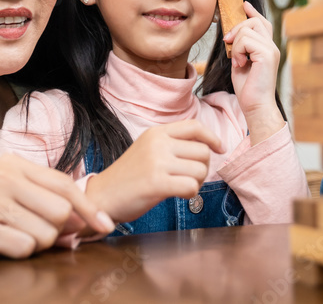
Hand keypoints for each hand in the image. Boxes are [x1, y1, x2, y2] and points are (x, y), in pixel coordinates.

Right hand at [0, 153, 113, 261]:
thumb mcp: (16, 205)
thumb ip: (50, 209)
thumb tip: (89, 225)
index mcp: (13, 164)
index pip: (64, 184)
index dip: (88, 207)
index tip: (106, 225)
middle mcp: (2, 175)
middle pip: (60, 212)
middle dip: (54, 233)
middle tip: (29, 234)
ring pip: (44, 234)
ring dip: (33, 246)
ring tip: (9, 239)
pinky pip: (23, 247)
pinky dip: (16, 254)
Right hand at [85, 119, 224, 223]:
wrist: (102, 196)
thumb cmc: (129, 176)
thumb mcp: (148, 149)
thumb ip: (172, 145)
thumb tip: (208, 148)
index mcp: (156, 132)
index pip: (195, 126)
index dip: (212, 137)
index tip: (220, 148)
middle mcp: (158, 143)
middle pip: (203, 151)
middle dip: (202, 168)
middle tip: (188, 178)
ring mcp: (157, 162)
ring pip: (200, 170)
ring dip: (197, 183)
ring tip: (181, 187)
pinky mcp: (156, 183)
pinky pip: (191, 186)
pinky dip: (190, 193)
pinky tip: (178, 195)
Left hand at [223, 1, 283, 143]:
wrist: (255, 105)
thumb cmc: (248, 88)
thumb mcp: (241, 62)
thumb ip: (241, 47)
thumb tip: (231, 34)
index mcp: (267, 48)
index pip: (263, 22)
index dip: (253, 12)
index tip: (243, 4)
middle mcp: (272, 46)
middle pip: (254, 21)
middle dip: (236, 28)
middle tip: (228, 43)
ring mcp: (271, 49)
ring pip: (247, 29)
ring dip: (235, 44)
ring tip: (237, 60)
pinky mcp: (267, 54)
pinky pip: (245, 40)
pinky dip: (237, 51)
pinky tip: (239, 64)